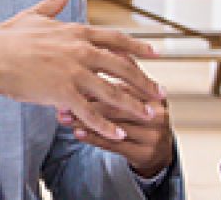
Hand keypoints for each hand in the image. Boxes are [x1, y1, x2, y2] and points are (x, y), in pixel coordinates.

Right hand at [0, 0, 163, 141]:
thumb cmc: (7, 36)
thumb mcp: (35, 14)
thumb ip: (56, 0)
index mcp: (75, 32)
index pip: (115, 39)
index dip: (138, 48)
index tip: (155, 54)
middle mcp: (79, 51)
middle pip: (122, 67)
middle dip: (144, 81)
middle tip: (160, 93)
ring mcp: (73, 72)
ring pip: (112, 91)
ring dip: (133, 105)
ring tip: (149, 115)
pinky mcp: (62, 93)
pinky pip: (90, 112)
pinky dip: (106, 125)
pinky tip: (119, 134)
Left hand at [57, 85, 174, 177]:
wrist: (159, 149)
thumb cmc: (137, 117)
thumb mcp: (133, 97)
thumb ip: (115, 82)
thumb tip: (85, 65)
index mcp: (154, 95)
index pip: (121, 88)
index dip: (94, 84)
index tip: (71, 82)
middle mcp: (157, 115)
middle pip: (116, 107)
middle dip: (86, 104)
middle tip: (62, 103)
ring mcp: (153, 136)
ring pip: (113, 126)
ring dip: (85, 122)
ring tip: (65, 118)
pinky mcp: (145, 154)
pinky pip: (114, 145)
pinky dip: (93, 138)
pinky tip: (77, 133)